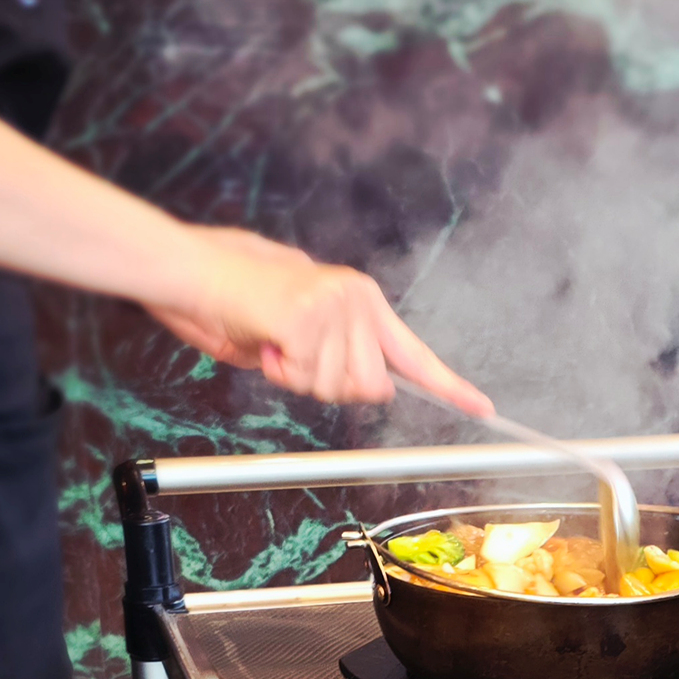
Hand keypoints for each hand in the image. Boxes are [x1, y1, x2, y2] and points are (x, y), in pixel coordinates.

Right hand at [147, 226, 493, 415]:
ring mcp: (333, 307)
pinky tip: (264, 339)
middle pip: (371, 388)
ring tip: (275, 341)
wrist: (196, 270)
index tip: (481, 408)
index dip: (449, 386)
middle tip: (296, 359)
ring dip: (299, 378)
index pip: (414, 353)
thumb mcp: (308, 330)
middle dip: (332, 388)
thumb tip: (377, 388)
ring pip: (335, 387)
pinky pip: (303, 377)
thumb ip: (345, 355)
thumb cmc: (244, 302)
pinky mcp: (304, 318)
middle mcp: (356, 300)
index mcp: (363, 300)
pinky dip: (278, 370)